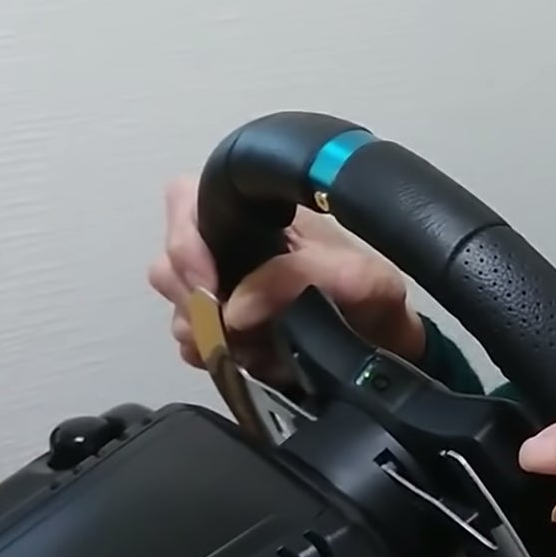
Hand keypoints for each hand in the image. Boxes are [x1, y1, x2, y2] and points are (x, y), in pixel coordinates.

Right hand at [147, 174, 425, 381]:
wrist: (386, 352)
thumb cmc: (376, 303)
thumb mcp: (357, 279)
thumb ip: (299, 276)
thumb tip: (235, 307)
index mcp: (260, 215)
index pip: (187, 199)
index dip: (185, 240)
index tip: (209, 283)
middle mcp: (233, 245)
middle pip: (169, 259)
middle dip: (193, 296)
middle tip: (229, 322)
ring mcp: (224, 287)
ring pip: (175, 304)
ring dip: (203, 329)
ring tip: (248, 343)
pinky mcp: (224, 328)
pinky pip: (190, 341)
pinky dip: (211, 353)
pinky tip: (248, 357)